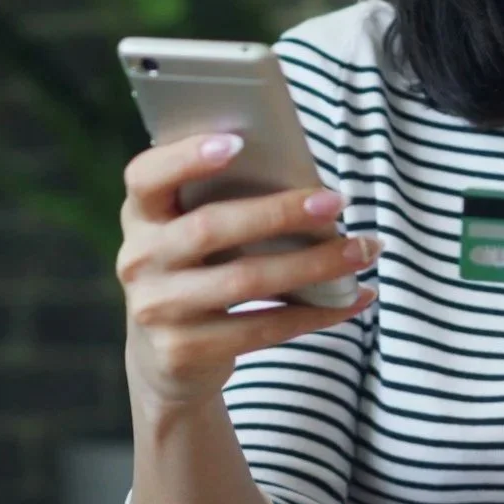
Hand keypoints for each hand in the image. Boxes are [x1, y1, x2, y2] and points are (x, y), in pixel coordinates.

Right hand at [118, 132, 380, 409]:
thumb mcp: (193, 238)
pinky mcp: (184, 351)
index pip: (146, 176)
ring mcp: (157, 309)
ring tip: (364, 250)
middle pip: (211, 228)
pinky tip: (354, 298)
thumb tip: (311, 187)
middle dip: (280, 212)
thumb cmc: (200, 275)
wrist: (166, 360)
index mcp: (141, 216)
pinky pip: (264, 328)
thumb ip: (226, 207)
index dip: (186, 158)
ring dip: (315, 264)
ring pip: (245, 280)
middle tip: (337, 202)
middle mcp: (139, 260)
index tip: (238, 142)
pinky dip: (318, 312)